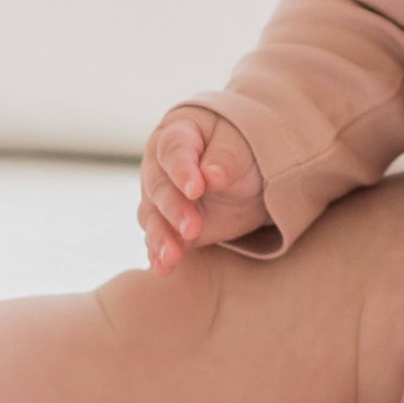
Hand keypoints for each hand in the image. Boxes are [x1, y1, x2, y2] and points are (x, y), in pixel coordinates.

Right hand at [137, 107, 267, 273]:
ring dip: (161, 237)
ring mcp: (162, 198)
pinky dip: (159, 254)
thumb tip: (212, 175)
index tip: (196, 189)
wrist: (251, 175)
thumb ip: (226, 158)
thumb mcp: (243, 148)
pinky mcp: (169, 226)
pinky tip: (163, 268)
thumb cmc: (244, 150)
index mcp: (178, 134)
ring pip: (153, 217)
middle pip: (159, 186)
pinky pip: (159, 240)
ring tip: (171, 257)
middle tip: (191, 228)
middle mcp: (161, 166)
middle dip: (173, 209)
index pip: (174, 150)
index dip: (182, 170)